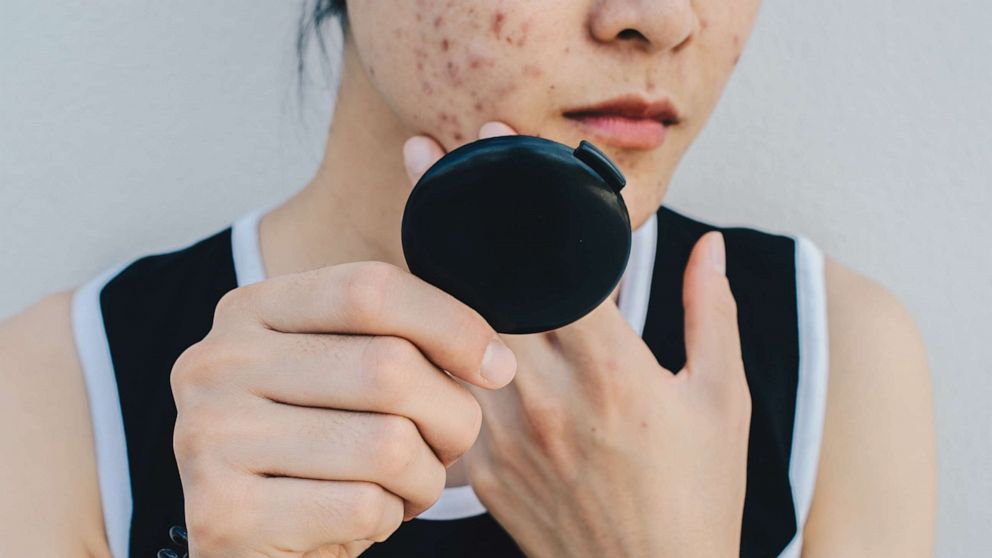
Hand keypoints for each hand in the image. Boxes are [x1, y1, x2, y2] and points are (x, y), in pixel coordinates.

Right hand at [170, 141, 517, 555]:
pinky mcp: (222, 515)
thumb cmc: (318, 451)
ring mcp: (210, 438)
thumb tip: (495, 358)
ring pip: (387, 444)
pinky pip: (364, 506)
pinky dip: (387, 519)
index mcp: (248, 310)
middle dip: (451, 416)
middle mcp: (216, 364)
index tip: (496, 367)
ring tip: (405, 486)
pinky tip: (364, 517)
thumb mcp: (345, 375)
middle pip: (388, 367)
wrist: (250, 544)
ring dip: (423, 477)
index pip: (369, 288)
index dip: (452, 324)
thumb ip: (398, 340)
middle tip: (449, 445)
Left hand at [405, 123, 750, 557]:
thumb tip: (710, 246)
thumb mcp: (724, 402)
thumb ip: (713, 314)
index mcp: (614, 370)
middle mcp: (547, 395)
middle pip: (481, 282)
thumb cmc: (697, 499)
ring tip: (420, 226)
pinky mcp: (478, 468)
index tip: (490, 142)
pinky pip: (444, 391)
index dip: (519, 195)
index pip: (552, 262)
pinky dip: (432, 347)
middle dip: (446, 212)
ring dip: (433, 274)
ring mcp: (503, 433)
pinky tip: (422, 321)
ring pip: (449, 333)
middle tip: (424, 159)